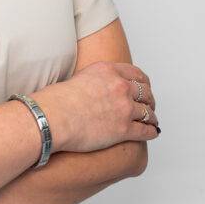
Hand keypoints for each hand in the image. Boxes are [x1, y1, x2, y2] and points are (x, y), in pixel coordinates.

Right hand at [33, 60, 159, 153]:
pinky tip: (152, 132)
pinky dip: (151, 132)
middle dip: (149, 99)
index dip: (143, 82)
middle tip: (149, 105)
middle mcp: (120, 87)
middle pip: (145, 92)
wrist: (52, 117)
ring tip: (151, 120)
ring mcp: (124, 108)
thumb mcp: (79, 78)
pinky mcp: (124, 129)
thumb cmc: (56, 101)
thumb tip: (98, 90)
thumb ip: (95, 81)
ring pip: (148, 112)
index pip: (135, 74)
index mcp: (109, 71)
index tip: (144, 87)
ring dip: (151, 116)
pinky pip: (145, 130)